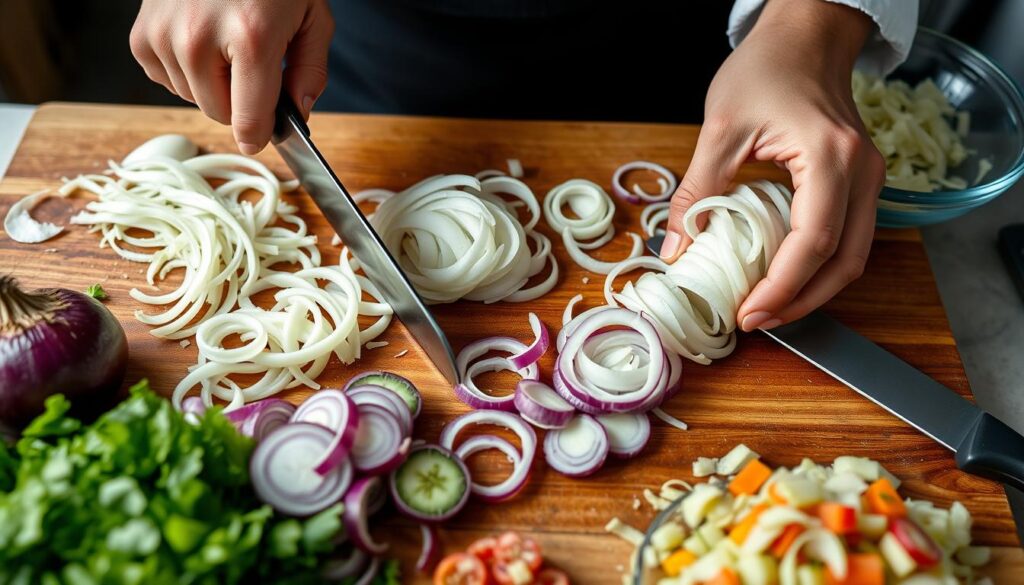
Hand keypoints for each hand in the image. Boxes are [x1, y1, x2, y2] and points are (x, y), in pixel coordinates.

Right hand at [130, 0, 333, 154]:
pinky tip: (201, 40)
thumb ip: (311, 71)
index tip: (262, 136)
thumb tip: (297, 113)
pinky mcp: (141, 35)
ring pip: (192, 98)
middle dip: (240, 101)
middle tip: (253, 66)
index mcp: (250, 37)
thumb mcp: (313, 17)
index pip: (248, 120)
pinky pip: (167, 80)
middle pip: (218, 114)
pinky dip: (186, 69)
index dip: (260, 135)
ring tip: (226, 44)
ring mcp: (163, 35)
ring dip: (213, 83)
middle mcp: (199, 38)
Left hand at [659, 0, 884, 331]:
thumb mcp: (720, 129)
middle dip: (801, 301)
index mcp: (830, 156)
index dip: (782, 286)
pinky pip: (849, 237)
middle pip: (845, 261)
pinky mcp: (861, 181)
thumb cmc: (766, 69)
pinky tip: (783, 277)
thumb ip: (696, 192)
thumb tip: (674, 249)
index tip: (749, 313)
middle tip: (756, 321)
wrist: (805, 37)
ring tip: (768, 308)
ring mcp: (869, 177)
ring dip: (814, 290)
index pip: (814, 240)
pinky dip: (819, 266)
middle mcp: (862, 170)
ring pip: (853, 256)